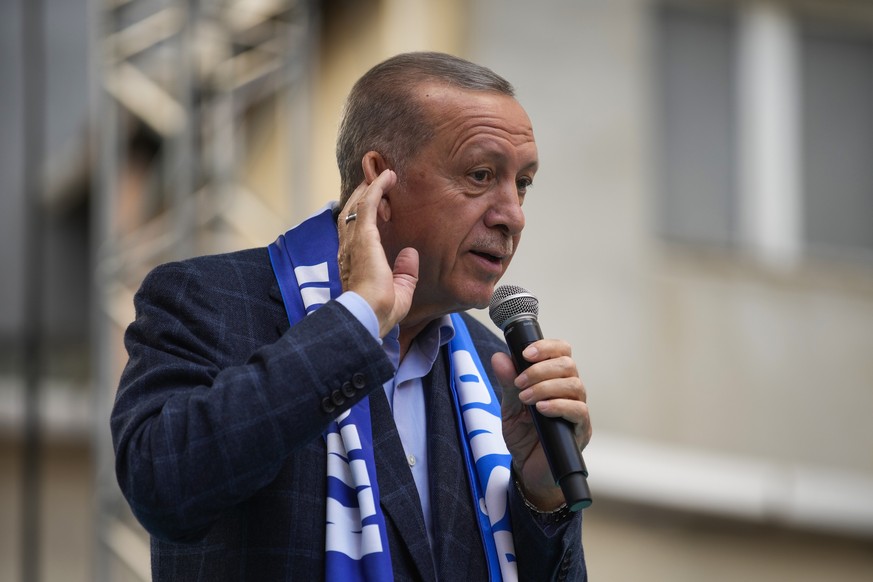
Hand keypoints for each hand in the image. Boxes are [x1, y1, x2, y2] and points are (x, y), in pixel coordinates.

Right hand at [338, 169, 418, 336]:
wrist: (370, 314)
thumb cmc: (380, 311)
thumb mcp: (399, 290)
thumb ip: (405, 272)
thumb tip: (410, 253)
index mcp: (354, 263)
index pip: (355, 233)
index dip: (363, 216)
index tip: (377, 204)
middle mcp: (348, 249)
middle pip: (351, 213)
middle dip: (362, 195)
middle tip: (374, 180)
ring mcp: (353, 241)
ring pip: (357, 205)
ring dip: (369, 188)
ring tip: (383, 175)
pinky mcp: (363, 235)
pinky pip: (368, 203)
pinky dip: (377, 188)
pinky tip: (388, 176)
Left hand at [491, 339, 590, 509]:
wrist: (528, 469)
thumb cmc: (523, 435)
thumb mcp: (509, 406)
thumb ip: (507, 382)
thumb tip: (500, 357)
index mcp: (555, 380)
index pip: (561, 352)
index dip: (546, 347)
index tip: (525, 353)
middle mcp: (570, 391)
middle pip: (568, 364)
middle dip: (540, 369)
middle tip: (519, 383)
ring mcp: (578, 410)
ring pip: (574, 385)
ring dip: (546, 387)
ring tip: (526, 398)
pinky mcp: (581, 430)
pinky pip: (578, 410)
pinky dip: (558, 405)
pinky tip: (541, 408)